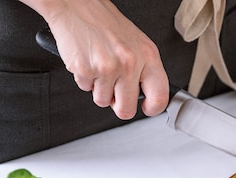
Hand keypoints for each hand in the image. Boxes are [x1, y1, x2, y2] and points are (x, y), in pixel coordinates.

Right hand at [22, 0, 168, 118]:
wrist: (76, 5)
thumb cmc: (105, 23)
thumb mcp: (136, 43)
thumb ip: (144, 70)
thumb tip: (147, 96)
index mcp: (148, 55)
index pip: (160, 96)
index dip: (153, 108)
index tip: (146, 108)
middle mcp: (130, 62)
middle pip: (127, 109)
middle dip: (118, 105)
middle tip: (114, 91)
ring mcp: (108, 67)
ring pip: (103, 101)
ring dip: (99, 89)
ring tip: (99, 67)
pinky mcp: (86, 69)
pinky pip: (85, 89)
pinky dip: (84, 79)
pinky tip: (87, 60)